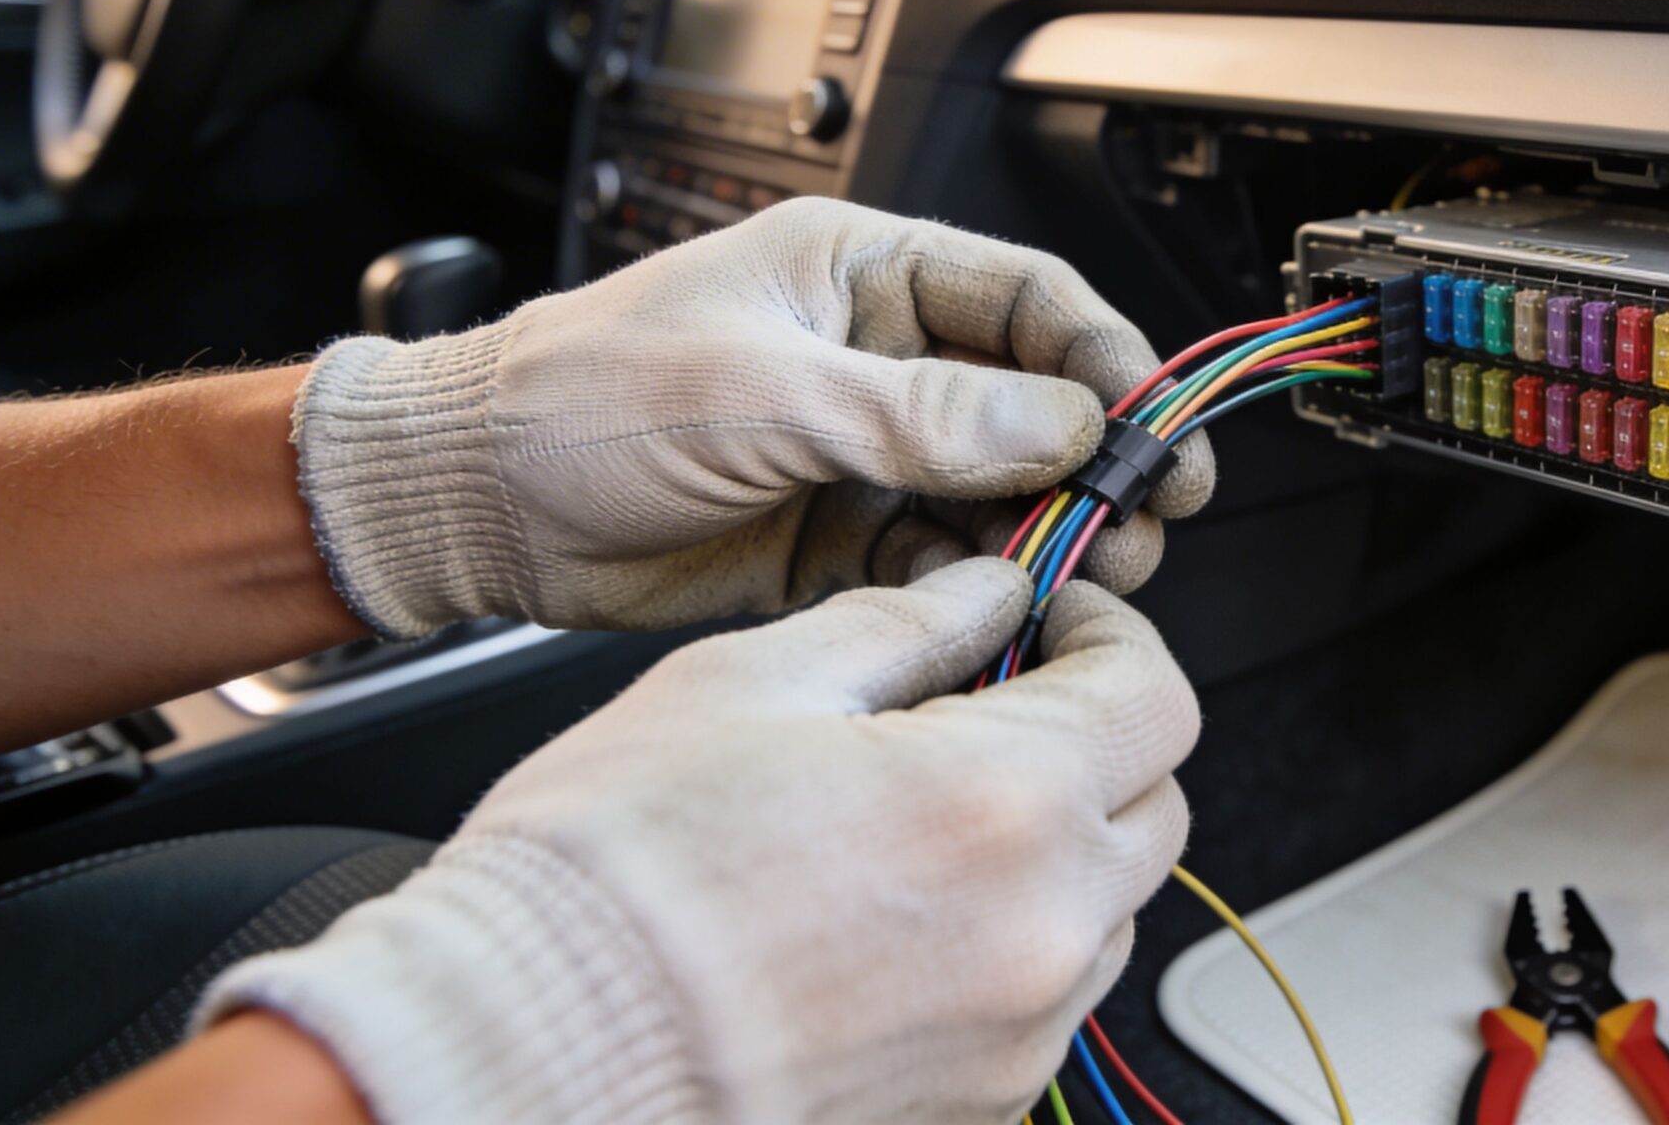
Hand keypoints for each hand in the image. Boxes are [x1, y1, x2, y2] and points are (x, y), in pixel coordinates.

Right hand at [197, 558, 1199, 1124]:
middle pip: (1152, 808)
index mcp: (1002, 803)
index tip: (1058, 620)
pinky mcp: (972, 1112)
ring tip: (921, 819)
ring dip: (1053, 849)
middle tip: (996, 704)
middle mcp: (1037, 933)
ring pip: (1102, 914)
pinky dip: (1001, 947)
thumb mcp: (748, 684)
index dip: (1111, 635)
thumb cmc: (606, 880)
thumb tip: (986, 595)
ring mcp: (1012, 1039)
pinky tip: (890, 919)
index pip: (1155, 695)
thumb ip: (903, 628)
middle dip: (1095, 739)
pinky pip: (1036, 1006)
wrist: (513, 1060)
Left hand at [295, 199, 1212, 636]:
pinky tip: (998, 611)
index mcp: (862, 277)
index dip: (1103, 357)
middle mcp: (876, 363)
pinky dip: (975, 591)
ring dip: (1046, 535)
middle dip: (1093, 462)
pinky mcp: (835, 543)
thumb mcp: (758, 394)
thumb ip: (914, 415)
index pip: (1025, 301)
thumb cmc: (579, 401)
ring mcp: (859, 457)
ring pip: (996, 495)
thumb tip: (1056, 420)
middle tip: (1144, 519)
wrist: (471, 505)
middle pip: (1030, 405)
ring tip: (1085, 576)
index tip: (1152, 423)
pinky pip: (937, 564)